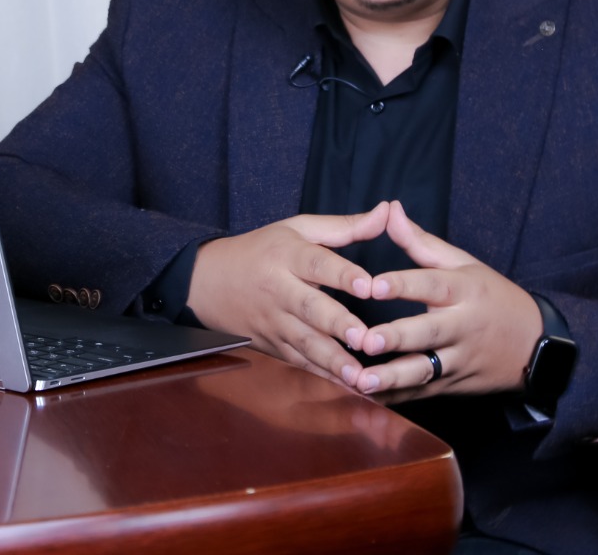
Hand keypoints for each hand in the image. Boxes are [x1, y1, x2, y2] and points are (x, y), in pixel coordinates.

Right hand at [187, 203, 389, 385]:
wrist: (208, 283)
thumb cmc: (262, 251)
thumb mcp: (297, 229)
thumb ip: (346, 225)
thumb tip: (388, 210)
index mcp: (286, 255)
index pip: (317, 263)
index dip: (343, 275)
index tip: (370, 287)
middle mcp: (279, 290)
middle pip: (310, 307)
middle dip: (338, 325)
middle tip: (366, 338)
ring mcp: (274, 322)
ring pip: (304, 343)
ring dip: (333, 360)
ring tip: (360, 375)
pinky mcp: (272, 346)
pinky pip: (299, 363)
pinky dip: (323, 376)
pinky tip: (348, 387)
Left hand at [349, 201, 540, 401]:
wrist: (536, 346)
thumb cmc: (492, 297)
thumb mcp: (464, 264)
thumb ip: (421, 241)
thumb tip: (390, 208)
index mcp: (463, 291)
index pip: (432, 285)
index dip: (403, 284)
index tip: (373, 285)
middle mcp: (461, 327)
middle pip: (428, 333)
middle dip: (396, 338)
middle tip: (364, 341)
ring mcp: (458, 361)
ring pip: (424, 372)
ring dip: (391, 379)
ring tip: (360, 381)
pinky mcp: (453, 386)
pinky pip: (421, 395)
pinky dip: (394, 400)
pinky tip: (364, 400)